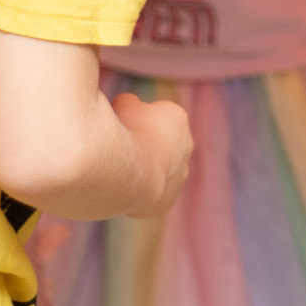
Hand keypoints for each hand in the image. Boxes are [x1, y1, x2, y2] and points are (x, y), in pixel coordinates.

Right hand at [112, 92, 192, 217]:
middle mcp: (185, 145)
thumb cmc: (125, 134)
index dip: (135, 118)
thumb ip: (128, 103)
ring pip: (160, 171)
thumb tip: (128, 104)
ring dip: (144, 170)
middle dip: (145, 144)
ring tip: (120, 171)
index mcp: (177, 118)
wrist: (129, 173)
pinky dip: (140, 193)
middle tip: (121, 148)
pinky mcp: (167, 201)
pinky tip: (123, 190)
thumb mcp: (123, 105)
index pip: (155, 115)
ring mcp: (179, 176)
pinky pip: (153, 195)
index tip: (121, 125)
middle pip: (162, 143)